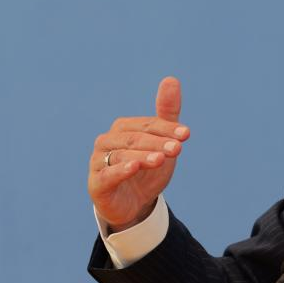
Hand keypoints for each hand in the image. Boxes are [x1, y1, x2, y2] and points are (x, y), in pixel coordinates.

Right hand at [87, 77, 189, 231]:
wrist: (134, 204)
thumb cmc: (147, 168)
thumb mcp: (161, 142)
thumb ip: (166, 114)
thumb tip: (171, 79)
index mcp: (123, 128)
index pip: (147, 125)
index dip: (167, 129)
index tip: (186, 135)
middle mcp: (107, 141)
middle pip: (135, 138)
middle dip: (158, 143)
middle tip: (178, 149)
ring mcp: (99, 161)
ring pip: (122, 155)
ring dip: (143, 155)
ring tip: (161, 158)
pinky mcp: (97, 183)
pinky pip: (108, 174)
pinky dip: (121, 169)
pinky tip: (135, 167)